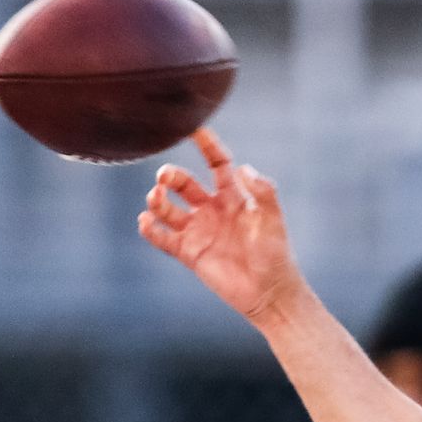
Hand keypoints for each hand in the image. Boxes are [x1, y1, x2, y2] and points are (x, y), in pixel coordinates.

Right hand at [139, 128, 307, 325]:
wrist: (269, 292)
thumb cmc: (275, 254)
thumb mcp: (272, 219)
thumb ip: (263, 192)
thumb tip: (243, 168)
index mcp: (233, 196)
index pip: (216, 163)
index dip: (206, 145)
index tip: (193, 129)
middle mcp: (212, 209)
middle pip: (184, 183)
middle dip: (171, 176)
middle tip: (165, 177)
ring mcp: (198, 230)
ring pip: (168, 208)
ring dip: (157, 200)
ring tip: (156, 199)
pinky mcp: (188, 252)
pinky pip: (162, 237)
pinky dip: (150, 228)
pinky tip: (146, 221)